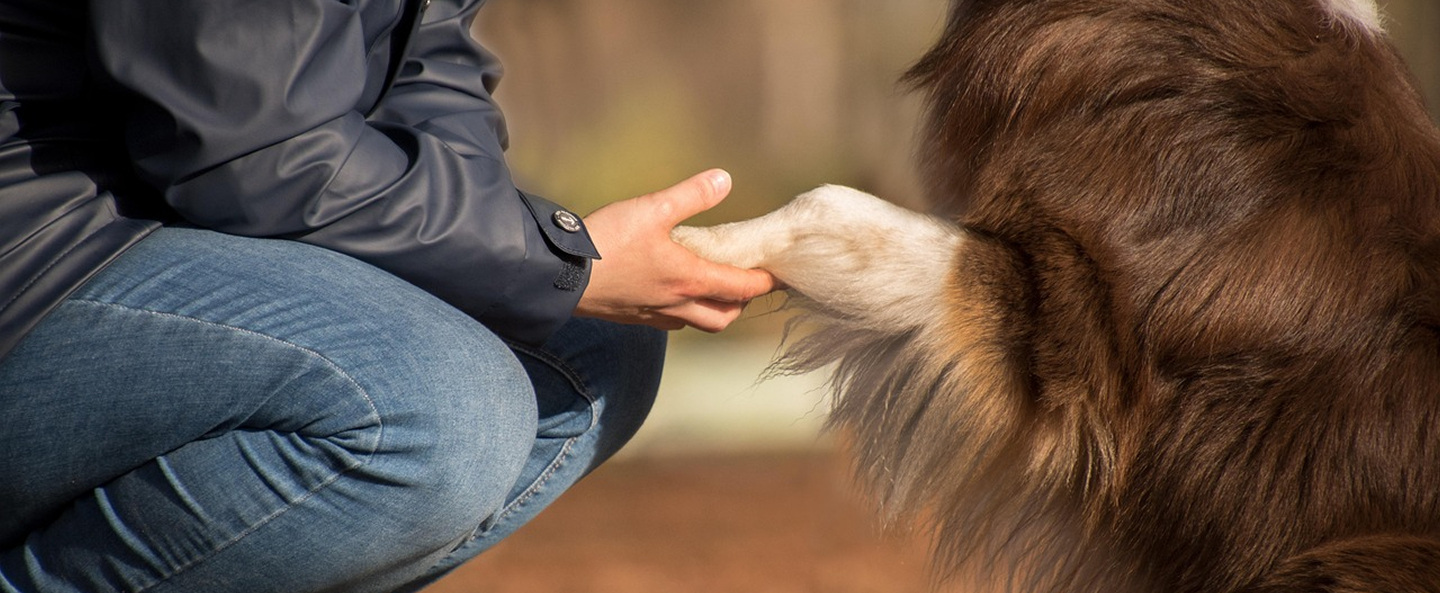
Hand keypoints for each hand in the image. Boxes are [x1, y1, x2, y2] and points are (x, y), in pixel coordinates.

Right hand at [576, 169, 778, 331]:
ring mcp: (654, 315)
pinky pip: (670, 321)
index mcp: (689, 279)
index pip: (742, 289)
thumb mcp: (651, 209)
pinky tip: (672, 291)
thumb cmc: (606, 243)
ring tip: (713, 286)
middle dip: (740, 303)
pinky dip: (683, 310)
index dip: (764, 282)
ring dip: (712, 309)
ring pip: (696, 322)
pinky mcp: (632, 317)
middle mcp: (677, 304)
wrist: (558, 275)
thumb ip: (691, 195)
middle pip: (723, 317)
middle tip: (746, 282)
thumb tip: (724, 179)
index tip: (778, 275)